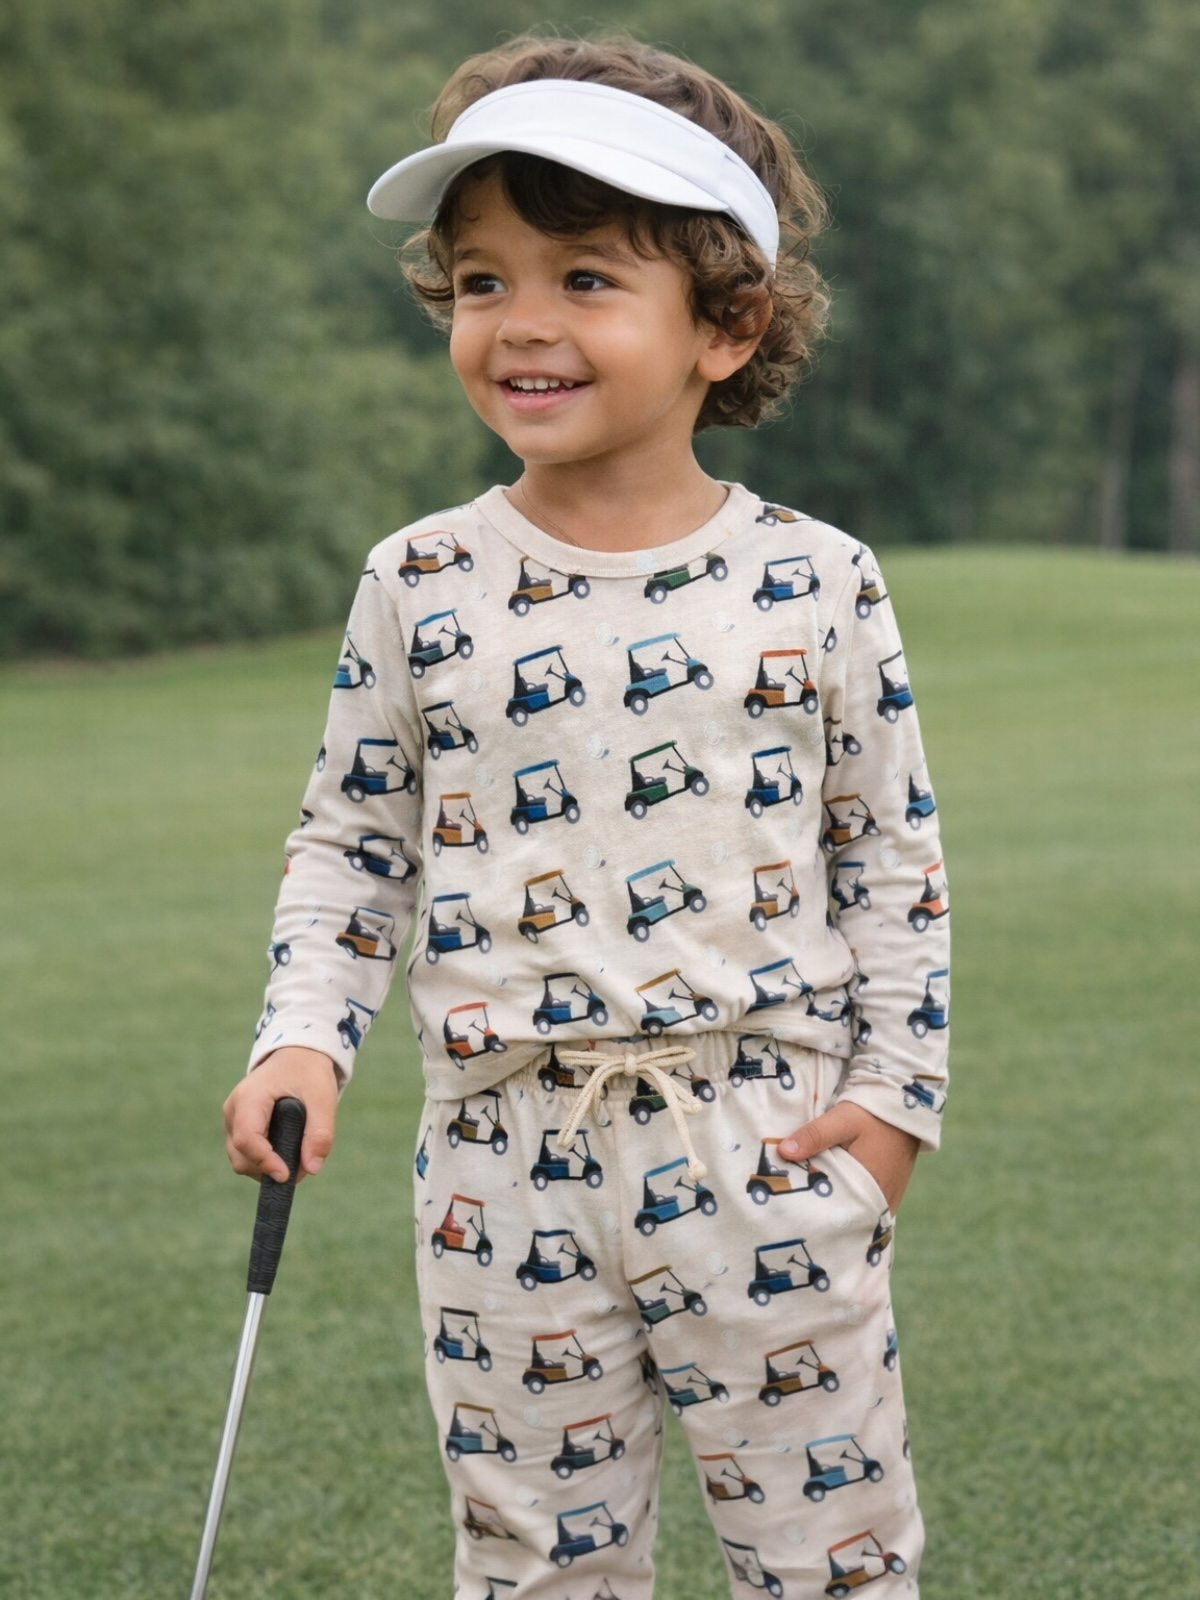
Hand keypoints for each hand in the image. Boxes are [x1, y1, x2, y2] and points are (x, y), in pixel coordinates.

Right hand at [223, 1046, 339, 1182]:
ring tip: (298, 1156)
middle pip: (240, 1156)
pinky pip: (246, 1154)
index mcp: (249, 1098)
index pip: (247, 1139)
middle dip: (268, 1169)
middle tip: (302, 1167)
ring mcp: (232, 1121)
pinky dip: (265, 1160)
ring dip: (267, 1167)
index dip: (265, 1161)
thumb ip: (320, 1133)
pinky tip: (287, 1151)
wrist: (297, 1056)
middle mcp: (233, 1111)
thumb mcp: (322, 1098)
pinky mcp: (237, 1128)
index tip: (287, 1175)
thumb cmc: (308, 1072)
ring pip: (241, 1160)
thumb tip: (312, 1169)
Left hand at [777, 1102, 918, 1213]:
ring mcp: (887, 1200)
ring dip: (835, 1206)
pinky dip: (848, 1200)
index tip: (789, 1207)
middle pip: (845, 1216)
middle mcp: (882, 1202)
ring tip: (807, 1200)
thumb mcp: (842, 1120)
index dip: (812, 1211)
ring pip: (854, 1211)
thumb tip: (783, 1152)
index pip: (836, 1214)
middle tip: (793, 1207)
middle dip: (821, 1212)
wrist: (905, 1108)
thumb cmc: (874, 1114)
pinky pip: (864, 1205)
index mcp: (870, 1190)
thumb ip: (814, 1136)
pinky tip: (830, 1191)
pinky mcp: (888, 1193)